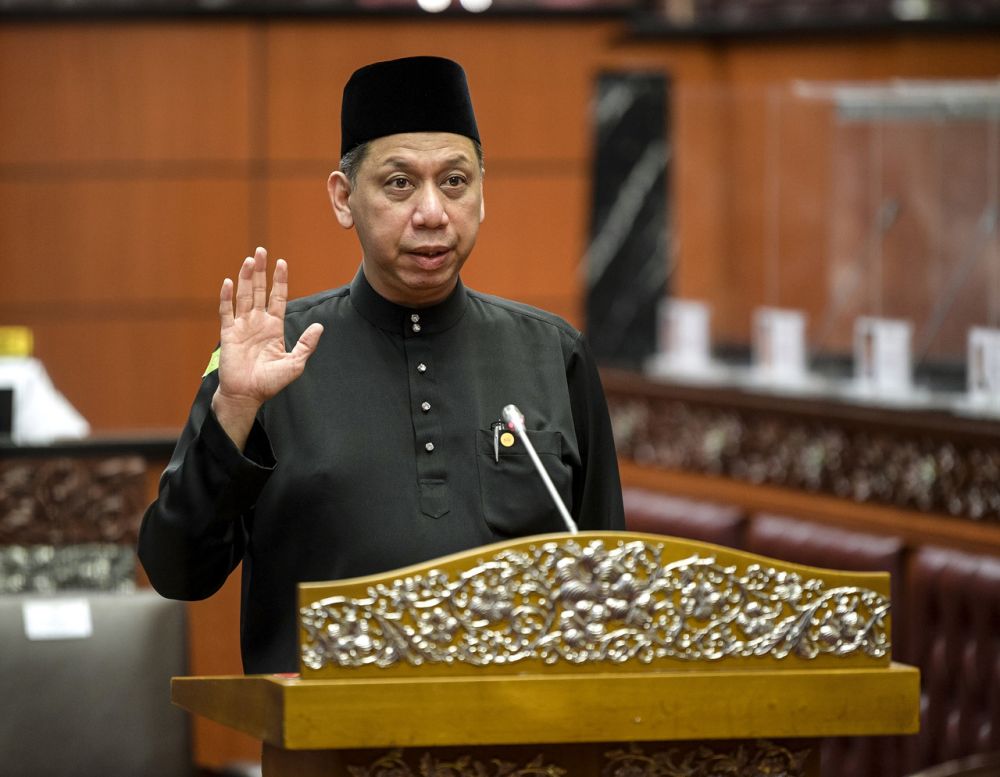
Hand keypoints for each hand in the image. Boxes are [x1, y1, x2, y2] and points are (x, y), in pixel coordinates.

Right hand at [212, 247, 323, 448]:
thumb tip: (320, 327)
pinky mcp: (228, 334)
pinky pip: (226, 312)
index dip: (280, 281)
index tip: (282, 263)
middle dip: (261, 271)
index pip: (278, 297)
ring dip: (246, 278)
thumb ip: (306, 344)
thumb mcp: (295, 363)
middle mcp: (257, 322)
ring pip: (244, 296)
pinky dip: (227, 297)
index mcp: (274, 327)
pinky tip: (228, 283)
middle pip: (259, 290)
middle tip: (261, 251)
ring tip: (249, 260)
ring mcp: (242, 326)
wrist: (247, 395)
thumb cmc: (270, 382)